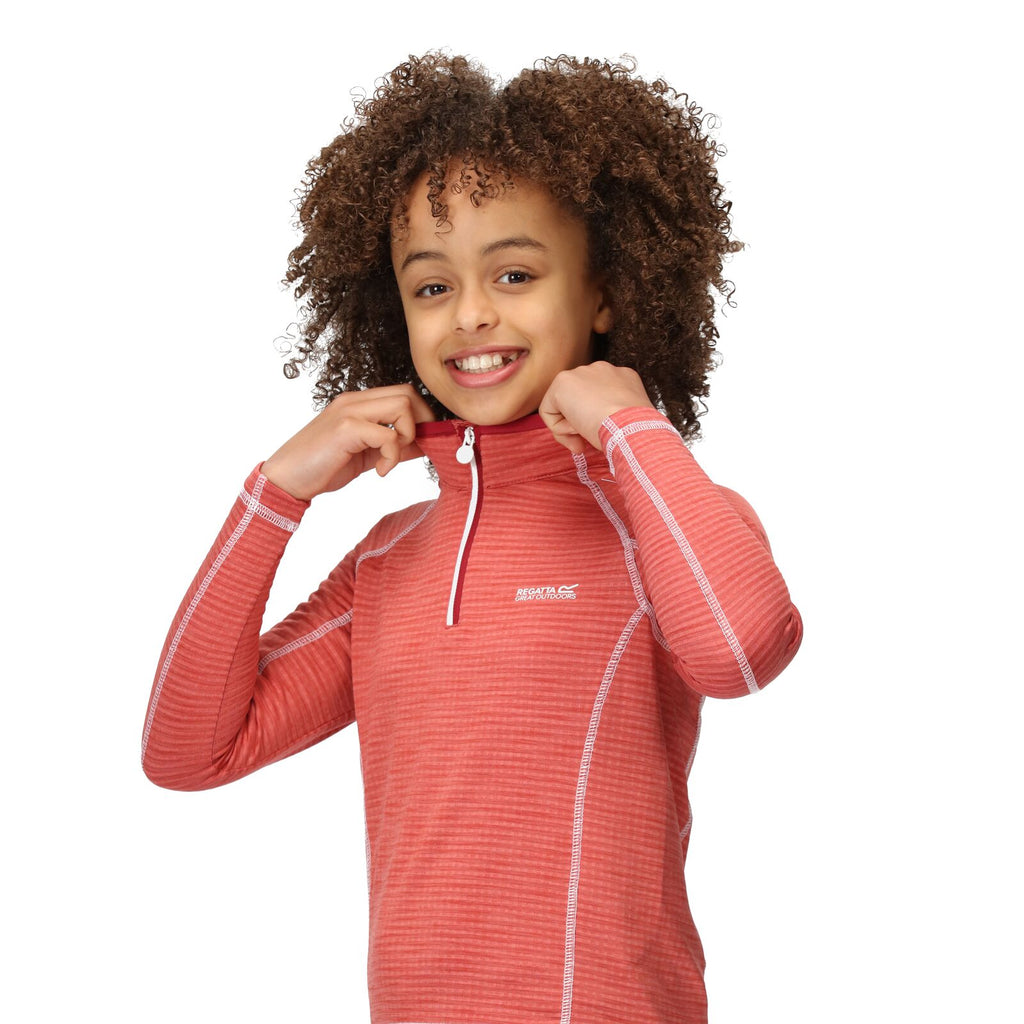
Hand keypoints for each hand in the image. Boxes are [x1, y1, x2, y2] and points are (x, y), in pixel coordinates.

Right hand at [261, 385, 435, 499]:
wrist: (286, 479)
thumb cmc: (322, 467)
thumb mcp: (365, 455)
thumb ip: (391, 446)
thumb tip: (424, 445)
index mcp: (357, 403)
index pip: (403, 393)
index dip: (421, 417)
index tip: (421, 444)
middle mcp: (354, 401)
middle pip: (408, 393)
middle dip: (421, 423)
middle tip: (412, 450)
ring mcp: (349, 411)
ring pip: (402, 405)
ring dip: (406, 436)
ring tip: (390, 460)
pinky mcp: (346, 428)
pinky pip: (388, 435)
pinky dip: (392, 457)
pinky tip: (380, 471)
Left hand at [538, 362, 653, 453]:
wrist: (629, 426)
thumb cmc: (631, 432)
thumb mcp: (624, 420)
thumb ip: (607, 416)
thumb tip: (586, 429)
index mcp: (622, 378)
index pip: (598, 399)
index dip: (594, 421)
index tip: (599, 437)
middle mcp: (602, 370)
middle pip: (579, 400)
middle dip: (578, 424)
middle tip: (583, 445)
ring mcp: (581, 372)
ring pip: (563, 405)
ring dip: (570, 427)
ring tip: (583, 439)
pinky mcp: (562, 382)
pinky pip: (548, 410)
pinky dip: (558, 428)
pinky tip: (575, 430)